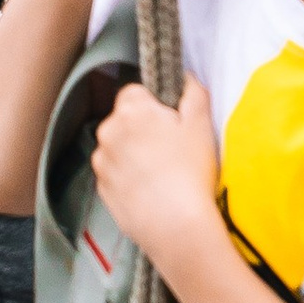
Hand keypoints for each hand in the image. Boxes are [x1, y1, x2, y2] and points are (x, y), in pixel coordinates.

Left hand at [90, 74, 221, 289]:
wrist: (176, 226)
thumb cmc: (191, 173)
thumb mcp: (202, 125)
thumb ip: (193, 92)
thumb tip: (185, 76)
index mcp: (130, 111)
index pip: (134, 91)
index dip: (155, 104)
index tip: (171, 122)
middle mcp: (107, 132)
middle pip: (124, 119)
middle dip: (142, 128)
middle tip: (171, 149)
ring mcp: (101, 163)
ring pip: (117, 147)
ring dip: (133, 153)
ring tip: (162, 173)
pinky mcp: (101, 189)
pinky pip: (114, 173)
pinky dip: (128, 177)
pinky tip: (151, 190)